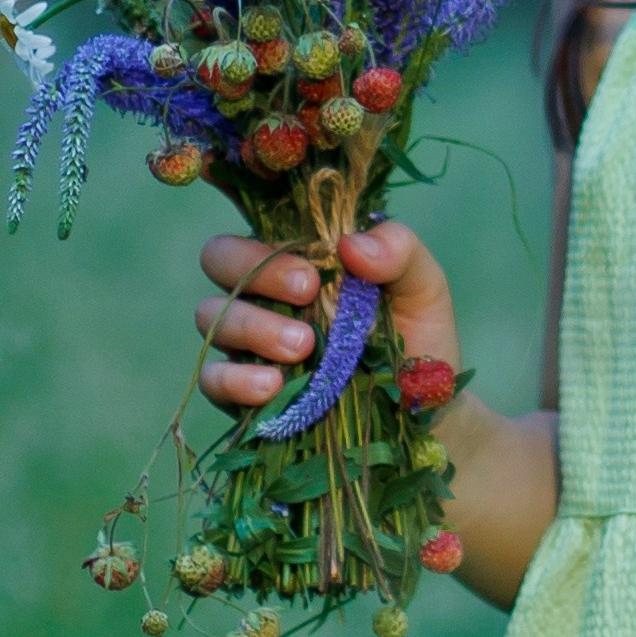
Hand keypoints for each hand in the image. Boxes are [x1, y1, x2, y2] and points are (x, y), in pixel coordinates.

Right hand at [195, 219, 461, 411]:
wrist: (422, 410)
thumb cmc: (417, 337)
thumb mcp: (423, 286)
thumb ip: (399, 250)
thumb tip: (350, 244)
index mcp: (302, 256)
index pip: (256, 225)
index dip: (267, 238)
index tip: (315, 268)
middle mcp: (266, 293)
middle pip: (219, 259)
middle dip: (257, 272)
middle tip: (307, 294)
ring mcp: (250, 341)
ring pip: (213, 316)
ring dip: (253, 326)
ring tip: (303, 347)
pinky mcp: (243, 391)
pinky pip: (212, 378)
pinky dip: (234, 379)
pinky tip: (272, 385)